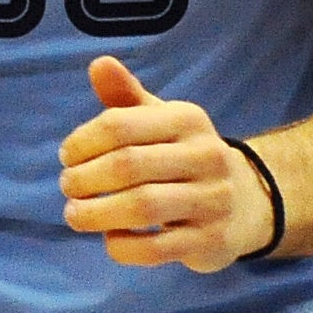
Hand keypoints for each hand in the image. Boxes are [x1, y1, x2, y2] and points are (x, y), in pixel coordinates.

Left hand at [58, 58, 273, 271]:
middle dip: (85, 178)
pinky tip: (111, 237)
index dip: (82, 142)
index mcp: (188, 119)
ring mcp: (212, 200)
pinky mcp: (210, 241)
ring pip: (143, 207)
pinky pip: (156, 249)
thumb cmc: (185, 157)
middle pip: (129, 165)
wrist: (245, 203)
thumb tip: (99, 64)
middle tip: (67, 186)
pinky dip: (123, 245)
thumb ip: (127, 97)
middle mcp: (206, 156)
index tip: (67, 156)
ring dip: (97, 213)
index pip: (121, 125)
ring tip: (74, 214)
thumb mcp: (162, 122)